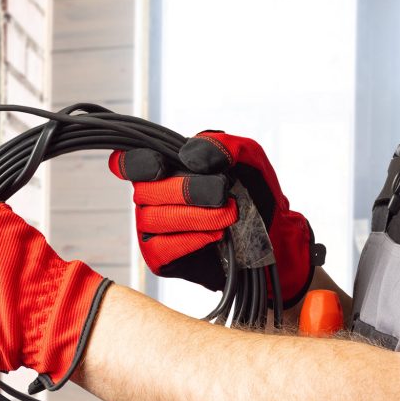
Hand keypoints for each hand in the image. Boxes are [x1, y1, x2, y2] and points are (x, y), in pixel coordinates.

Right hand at [109, 131, 320, 306]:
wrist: (271, 231)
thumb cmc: (253, 190)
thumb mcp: (246, 156)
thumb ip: (221, 144)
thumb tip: (190, 154)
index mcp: (164, 167)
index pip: (128, 162)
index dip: (136, 163)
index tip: (161, 166)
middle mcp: (151, 196)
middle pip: (145, 191)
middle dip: (186, 191)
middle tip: (222, 194)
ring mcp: (152, 227)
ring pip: (155, 219)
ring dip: (196, 216)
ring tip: (228, 216)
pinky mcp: (159, 256)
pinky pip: (160, 247)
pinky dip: (188, 240)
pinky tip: (214, 235)